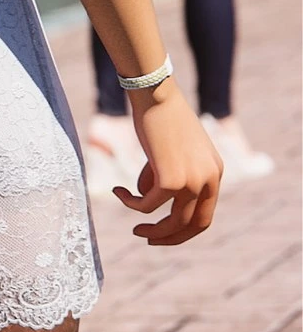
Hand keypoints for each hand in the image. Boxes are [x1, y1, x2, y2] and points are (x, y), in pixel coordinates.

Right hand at [114, 85, 221, 243]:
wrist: (155, 94)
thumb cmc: (159, 116)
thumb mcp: (166, 150)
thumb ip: (160, 174)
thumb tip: (146, 195)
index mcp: (214, 172)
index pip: (205, 213)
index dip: (183, 228)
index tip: (161, 231)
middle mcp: (209, 179)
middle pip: (194, 224)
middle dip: (170, 237)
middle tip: (146, 237)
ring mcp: (193, 181)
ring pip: (174, 221)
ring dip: (152, 229)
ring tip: (134, 228)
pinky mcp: (171, 180)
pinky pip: (147, 204)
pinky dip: (131, 202)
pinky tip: (118, 190)